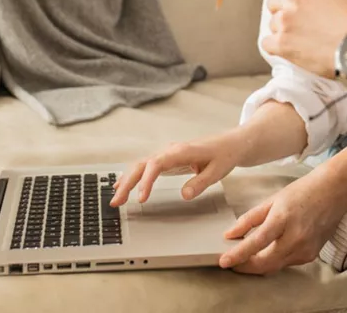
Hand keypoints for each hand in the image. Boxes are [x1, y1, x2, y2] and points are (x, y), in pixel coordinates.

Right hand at [110, 130, 246, 207]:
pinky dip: (133, 176)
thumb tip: (184, 194)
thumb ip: (200, 182)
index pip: (156, 165)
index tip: (141, 199)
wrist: (231, 143)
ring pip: (141, 166)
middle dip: (127, 183)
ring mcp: (167, 155)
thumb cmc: (225, 155)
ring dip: (127, 181)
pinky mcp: (168, 160)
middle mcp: (170, 151)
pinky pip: (146, 167)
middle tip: (116, 202)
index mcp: (181, 151)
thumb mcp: (217, 171)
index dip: (146, 182)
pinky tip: (123, 185)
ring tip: (116, 199)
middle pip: (142, 165)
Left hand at [218, 169, 346, 274]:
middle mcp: (296, 238)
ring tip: (246, 256)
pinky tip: (269, 251)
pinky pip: (287, 263)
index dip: (238, 254)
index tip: (223, 260)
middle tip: (231, 262)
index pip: (256, 242)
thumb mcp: (272, 200)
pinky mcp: (311, 255)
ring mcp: (305, 249)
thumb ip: (250, 218)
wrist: (334, 192)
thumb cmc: (303, 191)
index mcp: (283, 219)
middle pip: (264, 263)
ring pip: (275, 266)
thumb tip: (230, 234)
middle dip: (245, 266)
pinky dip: (275, 259)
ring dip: (258, 264)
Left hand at [264, 0, 346, 77]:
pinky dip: (278, 49)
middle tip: (300, 25)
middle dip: (285, 12)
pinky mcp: (282, 42)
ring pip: (273, 24)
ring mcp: (285, 19)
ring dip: (283, 32)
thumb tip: (318, 6)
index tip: (298, 3)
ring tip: (302, 42)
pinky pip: (267, 44)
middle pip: (275, 2)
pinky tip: (292, 53)